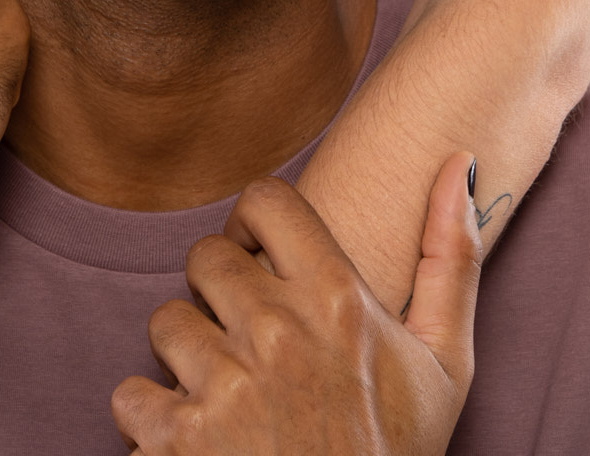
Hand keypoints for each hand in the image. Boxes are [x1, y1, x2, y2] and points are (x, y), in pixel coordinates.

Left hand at [112, 152, 479, 453]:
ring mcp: (223, 389)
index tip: (264, 261)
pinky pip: (130, 395)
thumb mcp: (444, 365)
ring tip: (225, 395)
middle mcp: (277, 333)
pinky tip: (196, 440)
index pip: (264, 201)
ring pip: (165, 322)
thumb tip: (459, 162)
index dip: (256, 226)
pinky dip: (152, 420)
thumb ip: (451, 259)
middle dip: (220, 296)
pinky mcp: (177, 442)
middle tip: (248, 342)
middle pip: (205, 259)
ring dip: (186, 358)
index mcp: (337, 301)